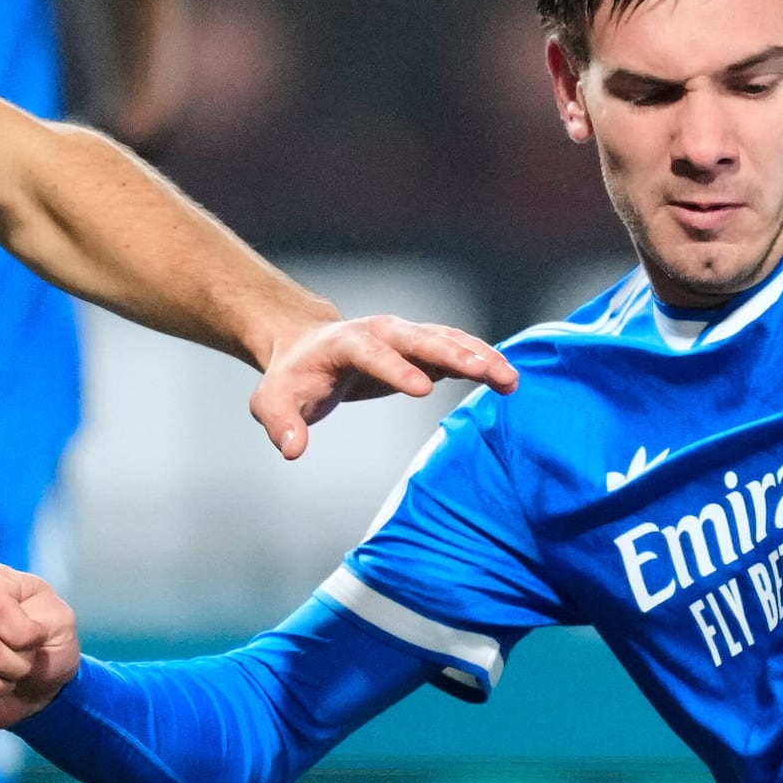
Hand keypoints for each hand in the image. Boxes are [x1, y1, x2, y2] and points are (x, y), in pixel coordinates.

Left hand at [250, 311, 515, 460]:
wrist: (307, 347)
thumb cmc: (292, 379)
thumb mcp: (272, 402)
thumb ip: (281, 423)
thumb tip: (292, 450)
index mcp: (346, 343)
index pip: (374, 354)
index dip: (396, 370)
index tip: (422, 390)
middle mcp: (382, 332)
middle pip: (422, 339)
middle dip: (456, 355)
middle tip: (488, 373)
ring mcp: (406, 336)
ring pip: (448, 341)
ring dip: (480, 357)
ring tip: (510, 379)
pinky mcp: (422, 347)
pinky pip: (457, 349)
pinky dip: (482, 360)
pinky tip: (507, 378)